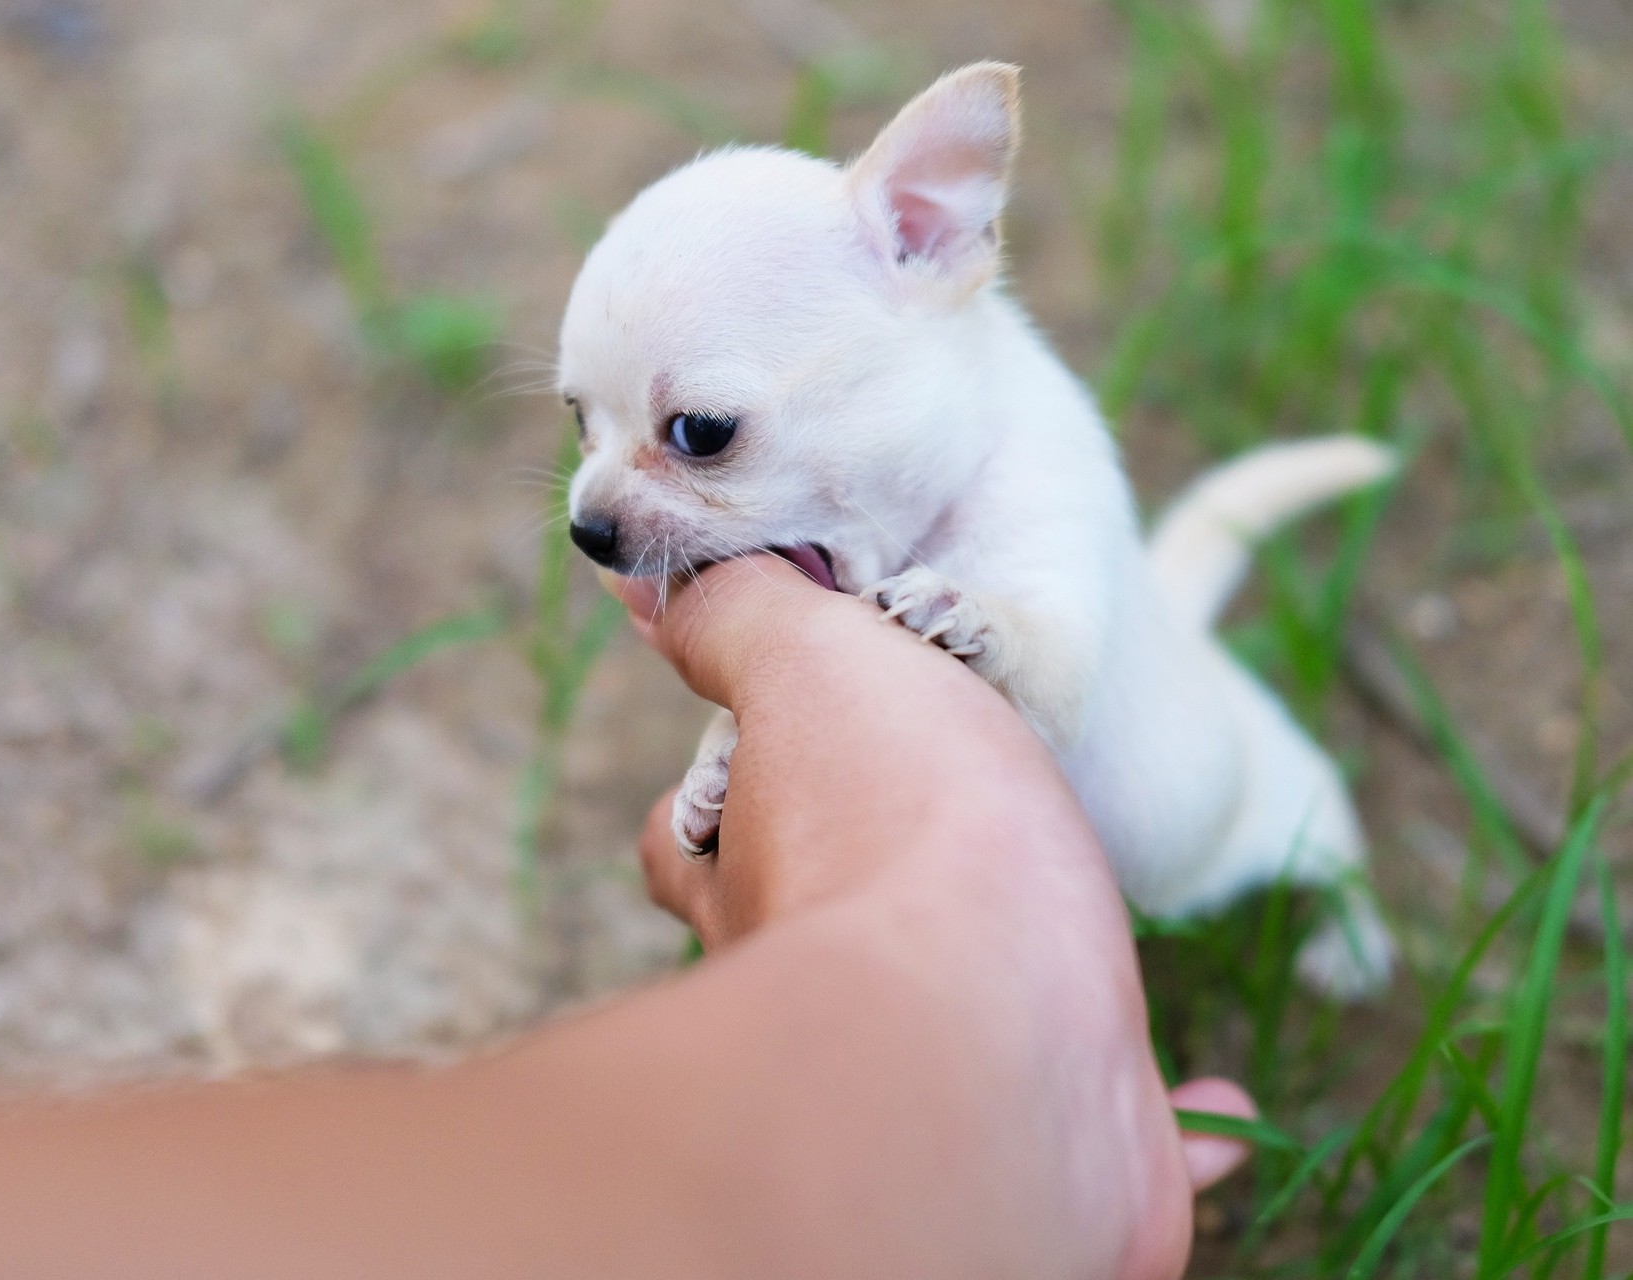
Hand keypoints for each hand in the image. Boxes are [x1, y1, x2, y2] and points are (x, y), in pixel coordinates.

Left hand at [611, 555, 1255, 1277]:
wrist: (984, 1045)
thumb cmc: (895, 831)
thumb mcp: (806, 665)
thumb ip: (738, 619)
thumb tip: (647, 585)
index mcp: (766, 874)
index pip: (693, 845)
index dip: (716, 799)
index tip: (778, 752)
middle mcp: (832, 998)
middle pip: (830, 943)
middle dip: (877, 906)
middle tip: (955, 852)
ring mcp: (952, 1083)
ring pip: (980, 1048)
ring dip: (1027, 1007)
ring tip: (1085, 961)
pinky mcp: (1072, 1146)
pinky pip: (1122, 1138)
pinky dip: (1176, 1130)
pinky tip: (1224, 1115)